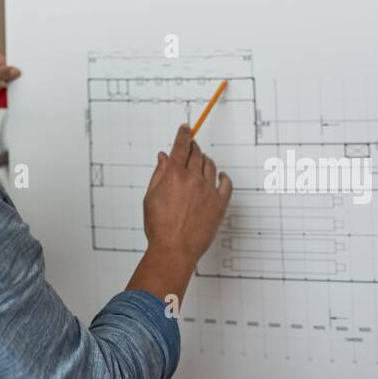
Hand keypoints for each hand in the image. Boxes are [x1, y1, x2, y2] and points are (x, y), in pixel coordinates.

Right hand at [127, 124, 232, 304]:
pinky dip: (223, 176)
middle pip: (196, 154)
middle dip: (193, 146)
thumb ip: (159, 174)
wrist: (174, 250)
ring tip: (202, 161)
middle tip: (192, 145)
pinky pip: (226, 184)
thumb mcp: (151, 197)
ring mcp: (208, 191)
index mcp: (173, 175)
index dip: (183, 135)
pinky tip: (220, 175)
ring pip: (210, 166)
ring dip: (205, 159)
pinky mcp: (219, 204)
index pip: (180, 147)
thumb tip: (162, 157)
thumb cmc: (159, 227)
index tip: (185, 129)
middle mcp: (192, 179)